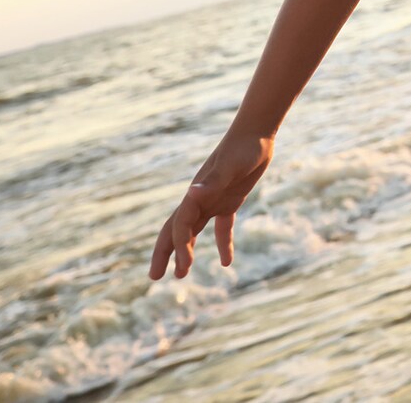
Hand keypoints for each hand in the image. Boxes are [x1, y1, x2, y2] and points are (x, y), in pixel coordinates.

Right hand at [149, 131, 273, 279]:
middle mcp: (200, 199)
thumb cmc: (242, 148)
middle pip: (176, 231)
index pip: (181, 225)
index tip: (185, 266)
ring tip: (182, 274)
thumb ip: (211, 181)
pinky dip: (223, 243)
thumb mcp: (230, 166)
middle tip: (155, 277)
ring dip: (186, 251)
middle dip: (164, 253)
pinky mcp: (230, 200)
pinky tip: (226, 262)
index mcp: (196, 194)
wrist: (256, 133)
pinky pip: (222, 226)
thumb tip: (191, 193)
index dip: (180, 247)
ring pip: (194, 231)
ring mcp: (213, 200)